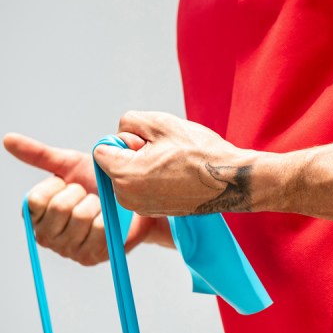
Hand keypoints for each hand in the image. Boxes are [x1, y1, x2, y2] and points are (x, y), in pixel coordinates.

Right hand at [4, 132, 169, 264]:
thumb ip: (38, 154)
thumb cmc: (96, 183)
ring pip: (81, 217)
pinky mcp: (90, 257)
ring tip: (98, 205)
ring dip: (96, 203)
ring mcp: (67, 250)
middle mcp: (45, 236)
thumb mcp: (69, 165)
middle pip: (59, 208)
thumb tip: (7, 139)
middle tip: (87, 194)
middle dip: (79, 192)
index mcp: (34, 215)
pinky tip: (108, 218)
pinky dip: (108, 217)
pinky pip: (100, 229)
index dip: (56, 185)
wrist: (130, 200)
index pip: (34, 199)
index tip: (68, 183)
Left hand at [92, 111, 257, 216]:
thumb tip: (118, 138)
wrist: (230, 180)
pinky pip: (140, 187)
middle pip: (113, 164)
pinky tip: (176, 175)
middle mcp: (126, 197)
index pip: (102, 149)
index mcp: (124, 175)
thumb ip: (128, 122)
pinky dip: (152, 179)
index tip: (148, 142)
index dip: (124, 139)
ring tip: (172, 164)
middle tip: (164, 152)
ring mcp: (139, 207)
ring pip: (127, 175)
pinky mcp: (152, 210)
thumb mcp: (160, 122)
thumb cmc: (199, 151)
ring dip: (142, 166)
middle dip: (132, 154)